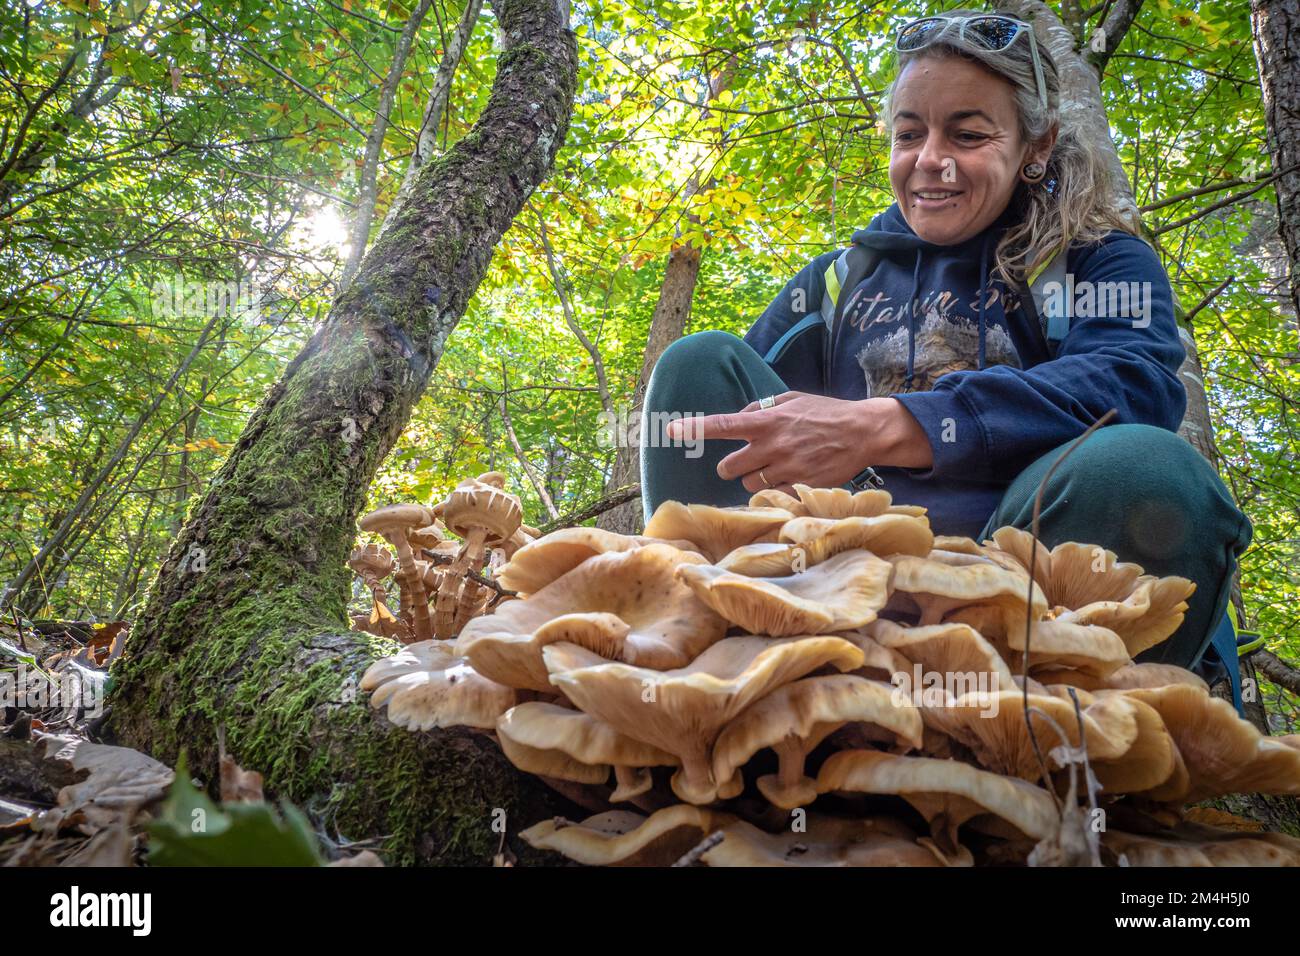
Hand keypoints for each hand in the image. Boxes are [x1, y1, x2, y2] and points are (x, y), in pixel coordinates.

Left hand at [665, 392, 933, 493]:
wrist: (863, 432)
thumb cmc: (826, 413)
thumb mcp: (793, 399)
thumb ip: (763, 407)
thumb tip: (741, 416)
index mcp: (768, 421)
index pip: (724, 425)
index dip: (695, 429)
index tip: (672, 429)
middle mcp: (772, 445)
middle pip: (728, 468)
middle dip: (731, 467)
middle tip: (746, 461)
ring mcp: (786, 468)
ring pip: (748, 485)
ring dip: (753, 480)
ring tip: (773, 469)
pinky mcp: (799, 486)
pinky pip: (773, 495)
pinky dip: (775, 490)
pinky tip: (790, 478)